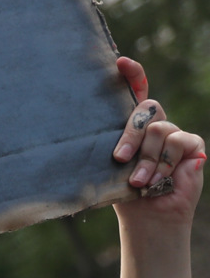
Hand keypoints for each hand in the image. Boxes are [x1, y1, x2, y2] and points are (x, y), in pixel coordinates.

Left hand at [112, 58, 204, 226]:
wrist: (148, 216)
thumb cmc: (124, 192)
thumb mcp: (109, 168)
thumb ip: (107, 148)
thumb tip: (87, 141)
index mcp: (132, 127)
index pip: (135, 93)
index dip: (132, 75)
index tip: (120, 61)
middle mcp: (154, 125)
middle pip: (146, 110)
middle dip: (130, 134)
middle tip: (118, 158)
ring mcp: (174, 134)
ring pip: (161, 130)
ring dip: (147, 160)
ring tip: (139, 182)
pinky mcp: (191, 146)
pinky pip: (178, 143)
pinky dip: (165, 165)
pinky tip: (158, 181)